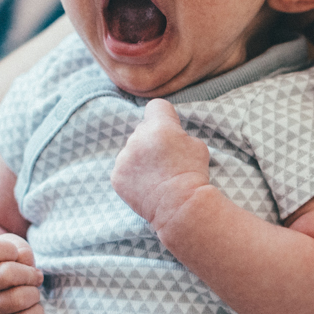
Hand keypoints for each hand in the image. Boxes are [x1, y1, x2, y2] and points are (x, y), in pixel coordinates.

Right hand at [0, 234, 43, 313]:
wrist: (1, 287)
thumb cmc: (10, 262)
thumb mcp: (15, 247)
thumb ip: (22, 252)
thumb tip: (32, 274)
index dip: (12, 249)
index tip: (15, 254)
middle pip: (7, 274)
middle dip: (30, 274)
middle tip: (34, 276)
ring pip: (17, 300)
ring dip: (34, 294)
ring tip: (32, 292)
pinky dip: (36, 313)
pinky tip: (34, 306)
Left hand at [112, 100, 211, 228]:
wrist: (180, 207)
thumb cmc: (193, 175)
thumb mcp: (197, 145)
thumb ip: (179, 134)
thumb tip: (169, 134)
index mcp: (159, 126)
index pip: (156, 106)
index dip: (164, 116)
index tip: (169, 128)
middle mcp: (137, 137)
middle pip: (143, 130)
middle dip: (152, 140)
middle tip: (165, 160)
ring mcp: (124, 157)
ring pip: (131, 150)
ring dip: (141, 158)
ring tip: (157, 176)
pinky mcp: (116, 175)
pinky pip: (123, 168)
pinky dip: (132, 176)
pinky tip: (146, 186)